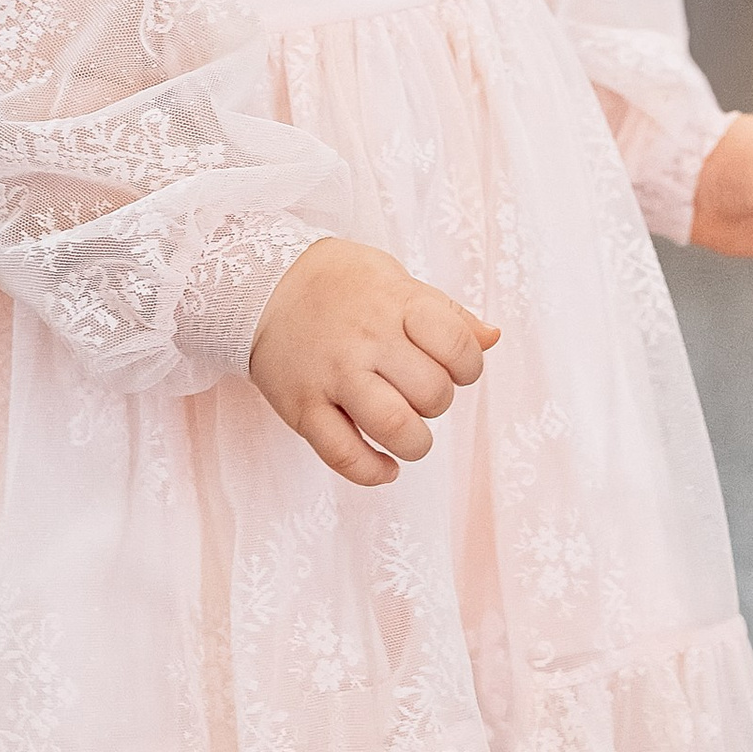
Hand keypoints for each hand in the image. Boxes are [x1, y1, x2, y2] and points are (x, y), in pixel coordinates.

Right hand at [248, 239, 498, 488]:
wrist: (259, 284)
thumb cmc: (339, 282)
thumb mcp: (396, 279)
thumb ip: (446, 312)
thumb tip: (492, 337)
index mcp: (396, 304)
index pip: (458, 347)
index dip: (468, 366)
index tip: (455, 368)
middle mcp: (367, 340)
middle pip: (432, 393)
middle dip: (438, 403)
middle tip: (421, 395)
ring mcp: (333, 376)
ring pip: (394, 427)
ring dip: (415, 443)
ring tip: (409, 436)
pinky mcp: (303, 408)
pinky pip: (343, 455)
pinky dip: (372, 472)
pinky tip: (385, 467)